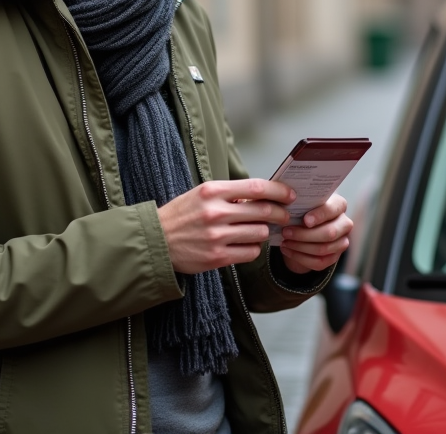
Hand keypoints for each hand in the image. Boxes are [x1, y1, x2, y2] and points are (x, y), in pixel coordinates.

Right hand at [157, 179, 295, 273]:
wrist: (156, 242)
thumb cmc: (181, 215)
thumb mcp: (201, 195)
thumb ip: (230, 194)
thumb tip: (261, 196)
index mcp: (213, 191)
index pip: (257, 188)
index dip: (279, 191)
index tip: (289, 195)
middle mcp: (216, 212)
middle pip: (264, 211)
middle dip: (280, 214)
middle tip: (284, 216)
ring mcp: (217, 236)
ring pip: (260, 233)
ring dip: (263, 232)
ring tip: (256, 230)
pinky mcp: (217, 257)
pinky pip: (250, 252)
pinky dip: (253, 248)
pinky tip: (246, 244)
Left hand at [278, 193, 352, 274]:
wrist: (307, 226)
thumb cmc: (305, 210)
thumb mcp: (304, 203)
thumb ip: (301, 204)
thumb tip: (287, 209)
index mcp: (339, 205)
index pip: (332, 210)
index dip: (320, 215)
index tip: (305, 220)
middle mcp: (345, 224)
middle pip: (329, 233)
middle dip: (305, 234)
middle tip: (285, 232)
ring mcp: (342, 242)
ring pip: (323, 249)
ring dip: (300, 247)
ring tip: (284, 242)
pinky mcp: (335, 257)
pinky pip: (319, 262)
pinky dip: (300, 258)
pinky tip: (287, 250)